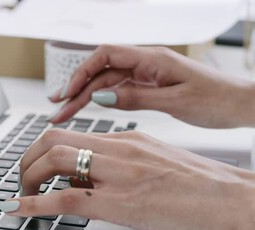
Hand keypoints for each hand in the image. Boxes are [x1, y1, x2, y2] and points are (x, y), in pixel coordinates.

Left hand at [2, 129, 254, 229]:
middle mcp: (121, 149)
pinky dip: (35, 203)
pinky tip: (17, 208)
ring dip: (28, 176)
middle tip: (22, 177)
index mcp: (128, 140)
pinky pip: (68, 199)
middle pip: (55, 140)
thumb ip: (118, 168)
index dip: (43, 150)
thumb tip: (83, 181)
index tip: (34, 164)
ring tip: (21, 193)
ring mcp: (121, 173)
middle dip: (28, 158)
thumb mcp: (154, 164)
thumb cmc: (200, 186)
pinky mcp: (124, 201)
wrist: (236, 201)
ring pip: (56, 160)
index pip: (72, 135)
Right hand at [48, 45, 254, 127]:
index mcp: (152, 59)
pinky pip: (119, 90)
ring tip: (63, 112)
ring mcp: (146, 74)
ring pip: (107, 82)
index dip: (82, 71)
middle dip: (76, 89)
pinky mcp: (149, 85)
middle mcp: (146, 63)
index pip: (106, 55)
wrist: (241, 103)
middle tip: (57, 109)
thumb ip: (135, 97)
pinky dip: (102, 99)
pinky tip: (89, 106)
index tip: (67, 92)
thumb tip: (100, 96)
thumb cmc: (217, 99)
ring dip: (84, 96)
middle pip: (102, 71)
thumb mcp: (174, 102)